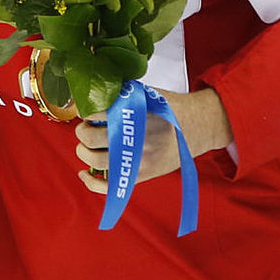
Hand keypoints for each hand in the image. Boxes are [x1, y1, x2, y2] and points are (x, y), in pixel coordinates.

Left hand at [75, 87, 230, 193]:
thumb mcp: (145, 93)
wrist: (197, 127)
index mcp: (133, 115)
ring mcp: (137, 160)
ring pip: (95, 161)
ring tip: (87, 144)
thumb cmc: (169, 108)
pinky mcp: (141, 175)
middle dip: (82, 131)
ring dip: (83, 151)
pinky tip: (84, 173)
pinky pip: (109, 186)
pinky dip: (91, 182)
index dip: (85, 112)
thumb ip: (119, 95)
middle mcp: (134, 139)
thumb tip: (92, 95)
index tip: (85, 111)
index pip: (94, 114)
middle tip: (86, 127)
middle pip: (90, 138)